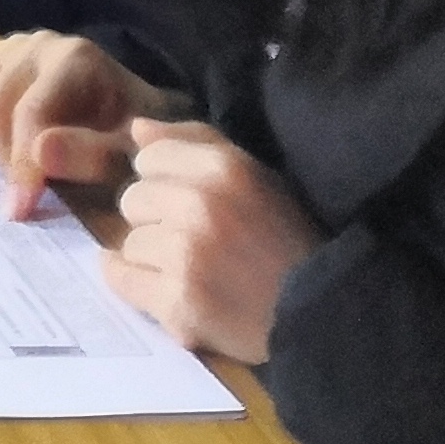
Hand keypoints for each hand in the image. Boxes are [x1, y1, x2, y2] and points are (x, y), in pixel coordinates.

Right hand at [0, 31, 173, 218]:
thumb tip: (39, 153)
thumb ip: (93, 156)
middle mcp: (34, 45)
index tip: (18, 211)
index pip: (30, 115)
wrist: (128, 107)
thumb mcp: (130, 154)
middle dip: (2, 159)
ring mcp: (5, 47)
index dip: (21, 166)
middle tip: (27, 188)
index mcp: (75, 59)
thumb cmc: (130, 137)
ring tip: (16, 162)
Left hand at [105, 122, 321, 362]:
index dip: (165, 180)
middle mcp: (198, 205)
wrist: (323, 316)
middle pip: (133, 199)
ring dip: (153, 258)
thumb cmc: (288, 241)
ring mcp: (185, 255)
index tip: (187, 201)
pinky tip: (165, 290)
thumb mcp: (257, 176)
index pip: (149, 157)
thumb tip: (135, 127)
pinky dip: (137, 286)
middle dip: (156, 220)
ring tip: (193, 272)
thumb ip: (195, 142)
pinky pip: (122, 279)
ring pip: (129, 243)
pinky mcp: (178, 302)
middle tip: (192, 241)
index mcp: (223, 168)